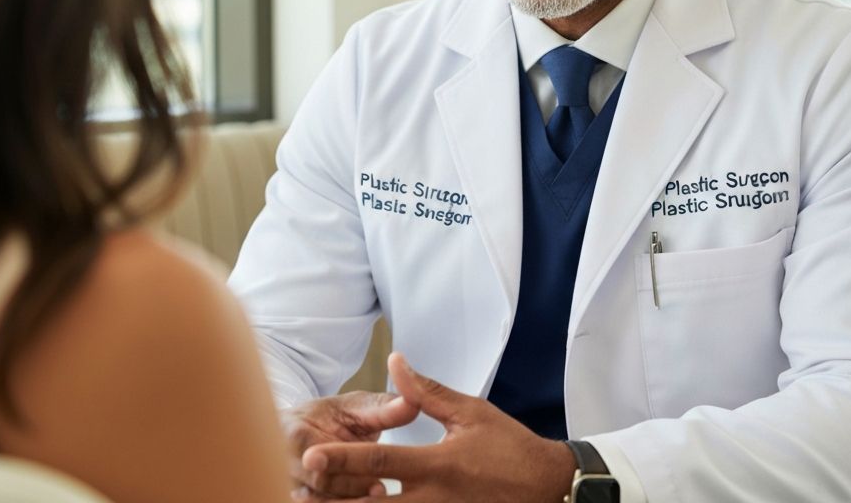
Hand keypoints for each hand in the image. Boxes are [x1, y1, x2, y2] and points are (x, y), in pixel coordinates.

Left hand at [299, 353, 576, 502]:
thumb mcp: (470, 412)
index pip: (381, 462)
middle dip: (335, 502)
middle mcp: (433, 500)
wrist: (547, 488)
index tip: (313, 456)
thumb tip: (395, 362)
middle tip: (303, 493)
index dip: (343, 460)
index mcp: (437, 464)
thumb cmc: (509, 446)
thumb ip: (427, 392)